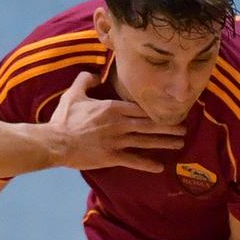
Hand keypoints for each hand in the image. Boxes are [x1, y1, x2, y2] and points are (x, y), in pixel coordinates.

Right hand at [46, 72, 184, 172]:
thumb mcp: (73, 94)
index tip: (170, 110)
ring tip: (179, 143)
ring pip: (146, 141)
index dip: (157, 110)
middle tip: (184, 128)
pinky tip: (160, 167)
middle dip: (169, 126)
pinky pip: (134, 160)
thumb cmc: (64, 119)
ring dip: (164, 142)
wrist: (56, 142)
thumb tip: (93, 73)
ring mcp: (117, 141)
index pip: (141, 108)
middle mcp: (120, 124)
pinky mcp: (112, 157)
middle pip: (150, 124)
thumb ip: (84, 81)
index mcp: (113, 108)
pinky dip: (147, 164)